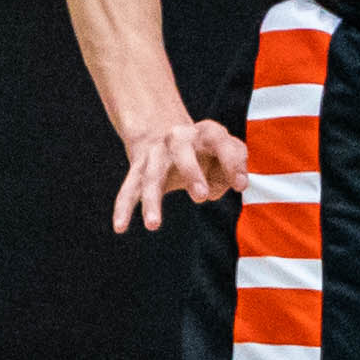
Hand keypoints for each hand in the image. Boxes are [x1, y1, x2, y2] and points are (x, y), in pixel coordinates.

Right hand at [114, 116, 249, 234]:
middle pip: (181, 149)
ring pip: (151, 175)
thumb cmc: (208, 152)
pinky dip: (123, 208)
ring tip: (153, 225)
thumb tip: (238, 182)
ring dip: (151, 200)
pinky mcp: (139, 169)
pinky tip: (119, 227)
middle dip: (191, 171)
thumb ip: (236, 165)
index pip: (219, 140)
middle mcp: (177, 138)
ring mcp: (155, 154)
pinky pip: (129, 189)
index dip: (231, 162)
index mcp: (204, 132)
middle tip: (202, 197)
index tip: (240, 186)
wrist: (168, 136)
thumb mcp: (226, 152)